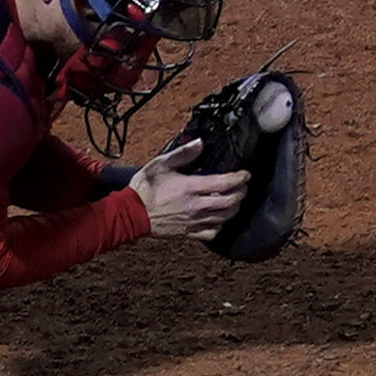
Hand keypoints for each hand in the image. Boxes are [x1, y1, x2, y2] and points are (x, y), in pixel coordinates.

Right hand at [129, 140, 249, 239]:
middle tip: (242, 186)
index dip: (240, 178)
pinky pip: (212, 233)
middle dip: (241, 193)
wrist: (131, 213)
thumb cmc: (144, 188)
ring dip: (234, 208)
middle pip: (230, 202)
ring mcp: (194, 221)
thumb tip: (200, 143)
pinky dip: (220, 226)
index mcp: (191, 188)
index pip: (225, 183)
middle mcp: (196, 206)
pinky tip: (218, 218)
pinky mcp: (189, 232)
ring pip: (224, 218)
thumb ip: (183, 154)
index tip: (245, 174)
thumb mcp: (161, 164)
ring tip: (234, 200)